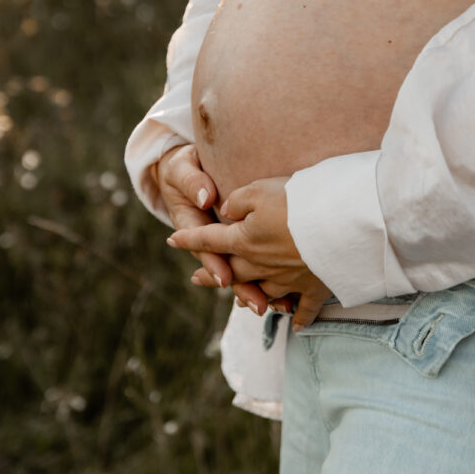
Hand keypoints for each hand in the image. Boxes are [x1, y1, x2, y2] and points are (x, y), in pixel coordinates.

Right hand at [153, 144, 268, 314]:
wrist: (189, 169)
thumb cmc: (186, 167)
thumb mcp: (183, 169)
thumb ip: (192, 182)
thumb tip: (205, 198)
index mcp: (191, 224)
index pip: (204, 247)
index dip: (214, 264)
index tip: (225, 278)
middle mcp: (210, 241)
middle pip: (226, 268)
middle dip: (242, 288)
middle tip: (258, 304)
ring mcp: (228, 244)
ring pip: (244, 271)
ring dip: (260, 290)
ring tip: (280, 305)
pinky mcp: (245, 240)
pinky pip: (259, 265)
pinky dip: (274, 281)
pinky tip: (291, 295)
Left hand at [167, 176, 331, 329]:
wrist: (340, 223)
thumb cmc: (298, 201)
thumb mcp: (260, 189)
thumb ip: (239, 201)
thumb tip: (228, 212)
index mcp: (245, 241)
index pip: (210, 239)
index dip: (189, 239)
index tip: (172, 240)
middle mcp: (262, 265)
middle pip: (232, 273)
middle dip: (212, 275)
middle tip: (197, 279)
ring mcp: (288, 280)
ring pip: (263, 292)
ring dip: (249, 296)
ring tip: (240, 300)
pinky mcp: (315, 287)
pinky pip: (304, 309)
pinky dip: (298, 317)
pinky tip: (295, 324)